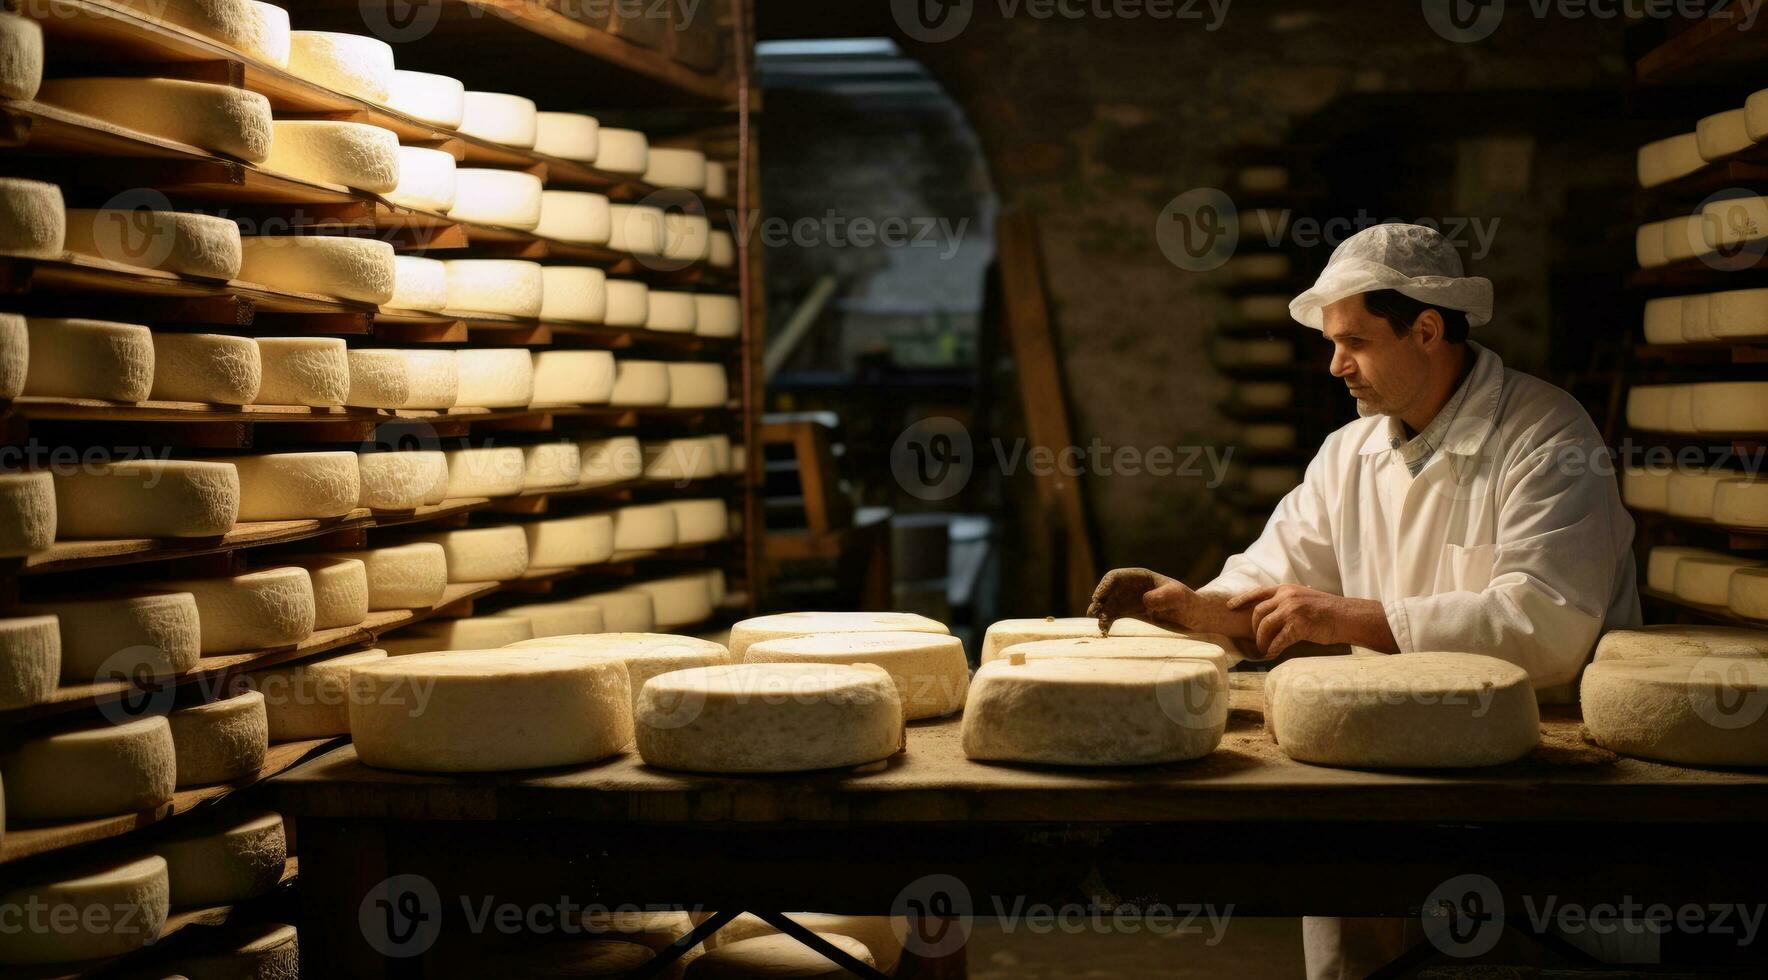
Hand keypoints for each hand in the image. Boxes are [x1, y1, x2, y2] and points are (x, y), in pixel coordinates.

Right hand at [1087, 567, 1183, 632]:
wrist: (1193, 616)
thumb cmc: (1187, 602)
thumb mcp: (1179, 597)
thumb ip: (1164, 597)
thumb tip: (1145, 600)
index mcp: (1140, 577)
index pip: (1116, 577)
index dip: (1105, 586)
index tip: (1099, 597)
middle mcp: (1131, 587)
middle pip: (1108, 590)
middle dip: (1099, 600)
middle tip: (1094, 612)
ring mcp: (1129, 600)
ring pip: (1108, 605)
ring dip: (1100, 613)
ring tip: (1100, 625)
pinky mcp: (1130, 613)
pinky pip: (1113, 616)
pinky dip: (1106, 623)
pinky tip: (1104, 632)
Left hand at [1227, 585, 1393, 658]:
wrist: (1346, 616)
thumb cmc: (1326, 611)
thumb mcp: (1304, 597)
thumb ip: (1287, 601)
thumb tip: (1272, 612)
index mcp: (1286, 589)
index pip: (1258, 593)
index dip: (1241, 600)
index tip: (1230, 607)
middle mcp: (1286, 597)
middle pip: (1257, 613)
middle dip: (1254, 628)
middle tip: (1257, 639)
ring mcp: (1292, 611)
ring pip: (1264, 627)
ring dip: (1262, 641)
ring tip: (1264, 649)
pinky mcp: (1298, 626)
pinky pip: (1278, 641)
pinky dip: (1272, 649)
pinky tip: (1272, 654)